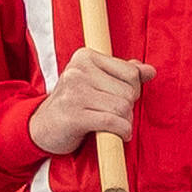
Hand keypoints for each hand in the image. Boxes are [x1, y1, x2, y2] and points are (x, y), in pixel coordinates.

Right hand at [26, 45, 151, 157]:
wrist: (42, 127)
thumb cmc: (74, 104)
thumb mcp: (97, 82)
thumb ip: (123, 74)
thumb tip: (150, 70)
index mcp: (85, 57)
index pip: (131, 72)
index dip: (133, 90)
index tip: (118, 98)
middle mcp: (77, 71)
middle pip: (129, 92)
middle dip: (128, 108)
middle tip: (113, 115)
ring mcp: (73, 93)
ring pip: (122, 108)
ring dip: (124, 122)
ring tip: (112, 124)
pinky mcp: (73, 116)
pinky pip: (113, 123)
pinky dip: (122, 132)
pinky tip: (117, 134)